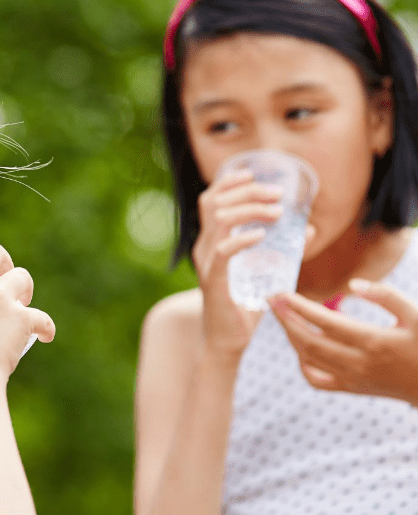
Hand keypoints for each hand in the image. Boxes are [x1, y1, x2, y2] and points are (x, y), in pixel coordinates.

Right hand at [193, 170, 283, 360]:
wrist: (227, 341)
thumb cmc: (244, 306)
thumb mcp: (263, 271)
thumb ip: (282, 249)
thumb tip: (309, 228)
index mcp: (211, 241)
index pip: (210, 200)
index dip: (228, 182)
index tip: (253, 173)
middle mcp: (203, 247)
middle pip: (215, 203)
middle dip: (247, 191)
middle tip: (277, 194)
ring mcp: (206, 263)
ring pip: (219, 220)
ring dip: (250, 209)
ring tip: (276, 212)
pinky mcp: (212, 280)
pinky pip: (223, 252)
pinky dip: (243, 239)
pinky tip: (262, 235)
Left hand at [269, 280, 417, 404]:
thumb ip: (387, 297)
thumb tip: (354, 284)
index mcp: (373, 342)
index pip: (325, 322)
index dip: (299, 307)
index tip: (281, 293)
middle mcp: (358, 363)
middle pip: (308, 341)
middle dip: (286, 319)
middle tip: (271, 300)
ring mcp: (353, 379)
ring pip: (309, 358)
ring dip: (291, 336)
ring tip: (282, 315)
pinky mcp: (352, 389)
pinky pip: (317, 380)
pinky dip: (302, 364)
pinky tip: (300, 347)